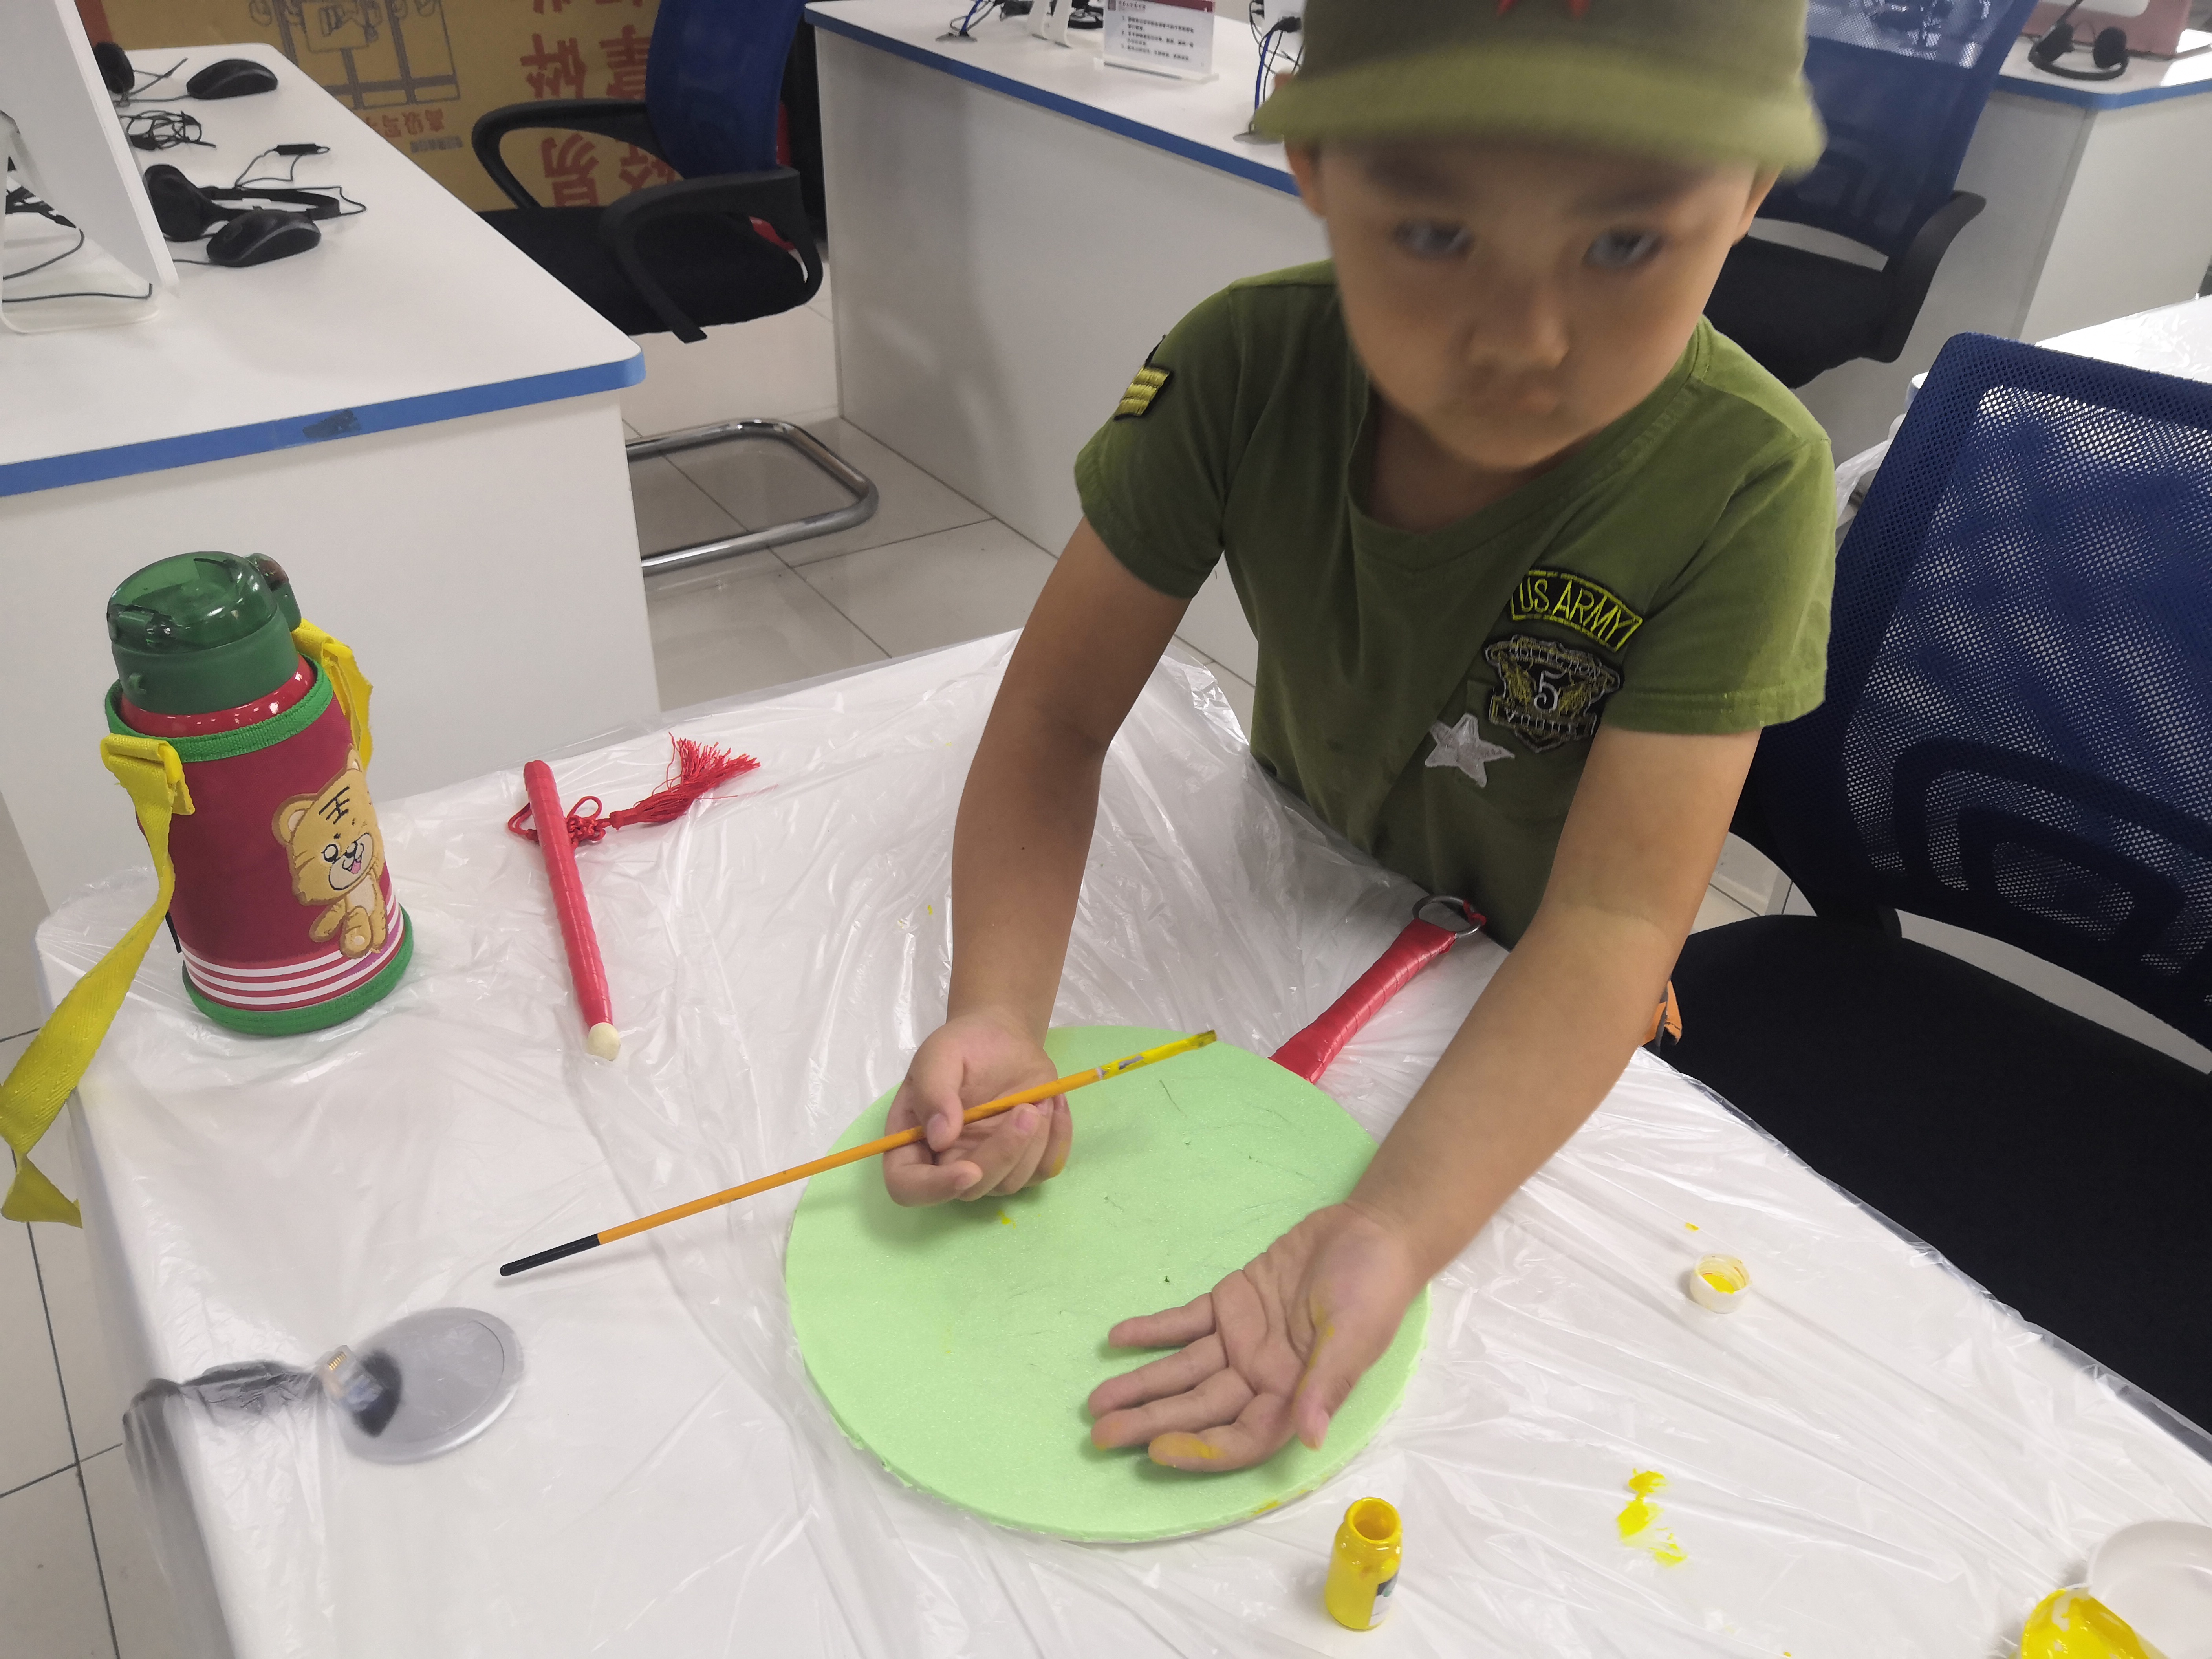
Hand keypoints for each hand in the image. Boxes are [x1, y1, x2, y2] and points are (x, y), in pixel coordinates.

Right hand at [881, 1009, 1072, 1205]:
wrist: (1002, 1038)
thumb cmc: (964, 1045)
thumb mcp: (939, 1054)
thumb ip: (933, 1091)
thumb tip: (940, 1138)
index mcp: (913, 1141)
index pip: (909, 1187)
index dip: (935, 1188)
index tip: (969, 1170)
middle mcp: (947, 1162)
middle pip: (969, 1190)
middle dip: (1001, 1155)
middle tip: (1026, 1110)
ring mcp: (988, 1165)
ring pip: (1010, 1183)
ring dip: (1032, 1143)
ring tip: (1038, 1099)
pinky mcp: (1024, 1161)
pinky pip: (1044, 1169)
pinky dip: (1057, 1140)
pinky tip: (1054, 1105)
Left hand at [1086, 1203, 1422, 1470]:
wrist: (1371, 1232)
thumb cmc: (1373, 1288)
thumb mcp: (1354, 1336)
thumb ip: (1326, 1385)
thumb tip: (1309, 1438)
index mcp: (1295, 1396)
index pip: (1242, 1436)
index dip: (1201, 1447)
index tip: (1158, 1450)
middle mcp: (1261, 1377)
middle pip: (1200, 1408)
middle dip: (1151, 1422)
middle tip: (1100, 1435)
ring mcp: (1242, 1342)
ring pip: (1183, 1371)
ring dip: (1141, 1384)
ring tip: (1095, 1401)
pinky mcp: (1230, 1305)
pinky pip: (1184, 1323)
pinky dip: (1152, 1331)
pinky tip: (1116, 1339)